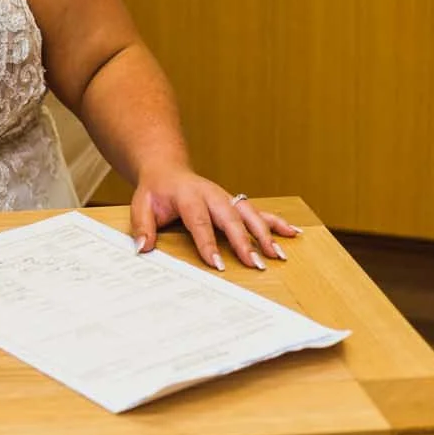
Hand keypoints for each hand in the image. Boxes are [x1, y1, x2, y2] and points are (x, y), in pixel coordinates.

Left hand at [129, 164, 299, 271]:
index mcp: (189, 196)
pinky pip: (258, 212)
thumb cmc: (156, 190)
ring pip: (251, 214)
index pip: (200, 222)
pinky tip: (292, 234)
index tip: (217, 265)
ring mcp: (227, 198)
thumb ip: (143, 226)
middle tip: (255, 264)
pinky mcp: (235, 203)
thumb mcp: (141, 204)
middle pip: (232, 219)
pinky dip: (277, 222)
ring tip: (277, 254)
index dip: (208, 244)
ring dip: (266, 234)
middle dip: (244, 242)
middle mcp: (213, 195)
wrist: (167, 169)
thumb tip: (143, 247)